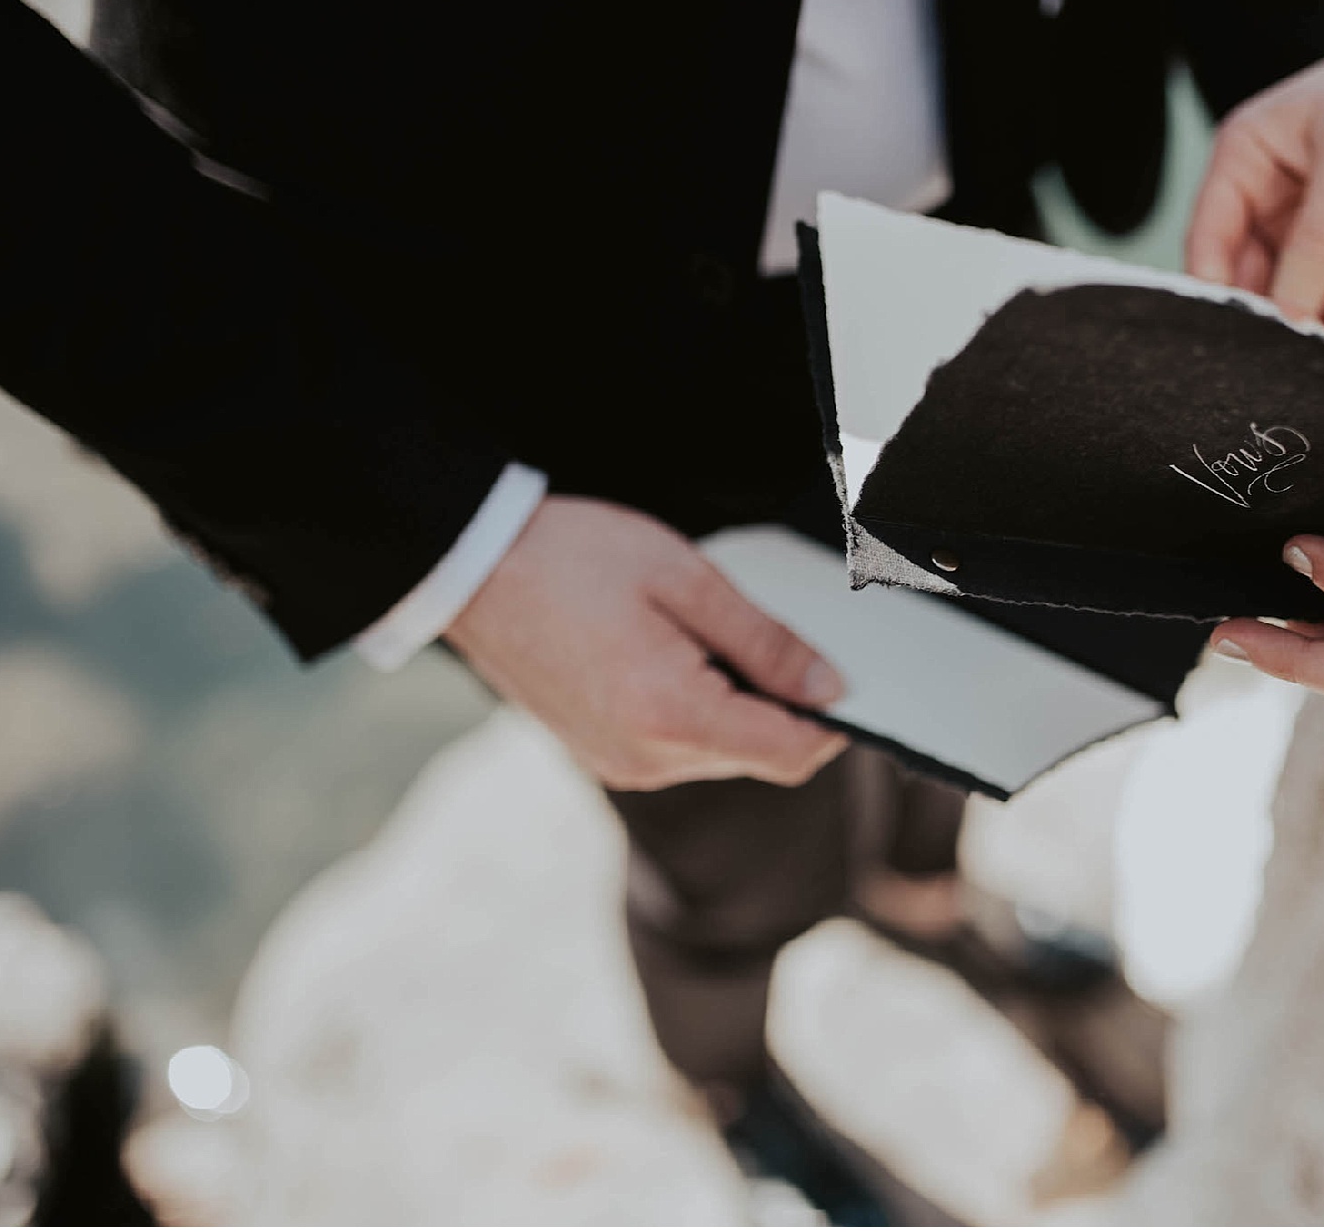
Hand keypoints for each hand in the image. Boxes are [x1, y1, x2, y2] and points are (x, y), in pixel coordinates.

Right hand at [445, 495, 848, 788]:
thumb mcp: (686, 579)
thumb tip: (828, 687)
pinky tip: (671, 655)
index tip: (850, 681)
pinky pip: (679, 748)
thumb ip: (766, 641)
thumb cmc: (570, 558)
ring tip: (697, 633)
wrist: (473, 569)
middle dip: (782, 705)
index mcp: (670, 715)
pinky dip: (698, 710)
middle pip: (759, 756)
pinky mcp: (603, 757)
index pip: (789, 752)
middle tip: (761, 630)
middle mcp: (646, 760)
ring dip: (736, 704)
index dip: (834, 723)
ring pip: (721, 753)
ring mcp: (620, 765)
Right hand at [1185, 5, 1323, 344]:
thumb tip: (1285, 313)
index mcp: (1245, 159)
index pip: (1210, 236)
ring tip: (1310, 374)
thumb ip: (1316, 237)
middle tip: (1269, 367)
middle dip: (1258, 319)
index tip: (1222, 337)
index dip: (1211, 287)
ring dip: (1300, 334)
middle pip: (1245, 276)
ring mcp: (1311, 232)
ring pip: (1290, 298)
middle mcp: (1267, 200)